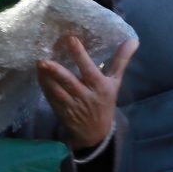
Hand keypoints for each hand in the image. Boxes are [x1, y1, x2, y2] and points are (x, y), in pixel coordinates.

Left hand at [36, 33, 136, 153]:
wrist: (96, 133)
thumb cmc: (105, 102)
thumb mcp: (115, 82)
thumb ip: (121, 60)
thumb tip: (133, 40)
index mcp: (100, 86)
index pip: (89, 69)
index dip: (80, 55)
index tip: (71, 39)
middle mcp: (85, 95)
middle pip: (69, 81)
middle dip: (56, 71)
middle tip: (43, 60)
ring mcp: (72, 104)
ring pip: (56, 90)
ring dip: (46, 78)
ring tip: (38, 64)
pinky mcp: (61, 111)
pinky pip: (51, 97)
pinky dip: (44, 85)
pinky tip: (39, 74)